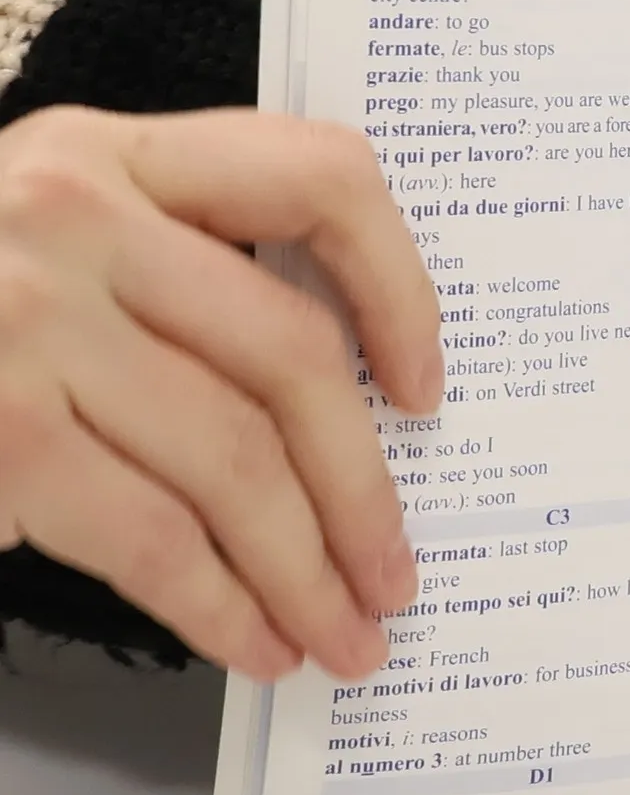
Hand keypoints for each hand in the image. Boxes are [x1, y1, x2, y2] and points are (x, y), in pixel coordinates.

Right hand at [0, 107, 440, 681]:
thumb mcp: (53, 245)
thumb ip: (179, 278)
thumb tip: (346, 414)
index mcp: (109, 152)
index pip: (317, 176)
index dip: (400, 286)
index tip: (424, 389)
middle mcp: (70, 214)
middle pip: (292, 355)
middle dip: (362, 489)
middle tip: (394, 574)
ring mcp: (25, 319)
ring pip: (236, 461)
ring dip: (306, 571)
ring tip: (343, 635)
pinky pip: (154, 537)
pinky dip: (220, 605)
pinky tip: (253, 642)